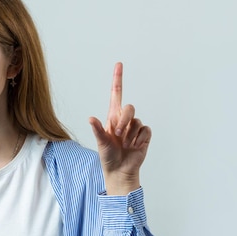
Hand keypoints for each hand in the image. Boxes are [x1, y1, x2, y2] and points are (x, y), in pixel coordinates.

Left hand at [89, 62, 151, 195]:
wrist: (120, 170)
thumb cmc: (108, 157)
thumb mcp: (101, 143)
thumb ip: (98, 130)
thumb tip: (91, 118)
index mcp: (112, 117)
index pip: (117, 94)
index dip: (118, 79)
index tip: (119, 64)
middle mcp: (124, 120)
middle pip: (129, 108)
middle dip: (124, 121)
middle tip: (118, 135)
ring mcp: (135, 127)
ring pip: (137, 122)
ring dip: (130, 135)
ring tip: (124, 145)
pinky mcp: (144, 135)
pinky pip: (145, 130)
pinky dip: (139, 139)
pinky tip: (134, 147)